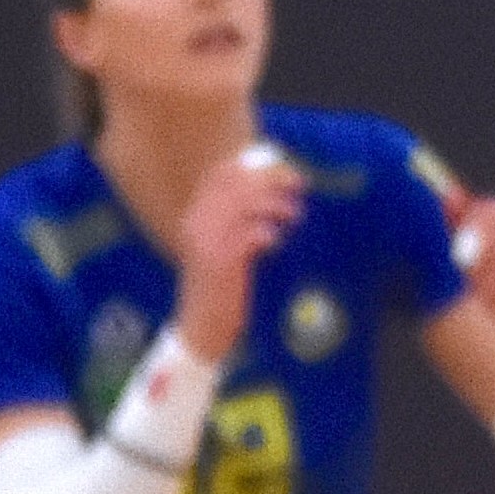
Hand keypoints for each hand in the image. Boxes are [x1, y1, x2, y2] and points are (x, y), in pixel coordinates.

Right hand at [170, 148, 305, 360]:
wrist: (203, 327)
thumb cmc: (222, 284)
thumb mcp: (225, 245)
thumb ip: (239, 216)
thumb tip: (271, 182)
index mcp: (196, 216)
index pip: (221, 174)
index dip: (255, 166)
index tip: (283, 166)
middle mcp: (196, 225)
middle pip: (238, 184)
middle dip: (273, 179)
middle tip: (298, 184)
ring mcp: (207, 243)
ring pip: (247, 204)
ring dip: (277, 205)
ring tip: (293, 216)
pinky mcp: (221, 263)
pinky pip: (251, 233)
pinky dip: (270, 233)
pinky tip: (275, 243)